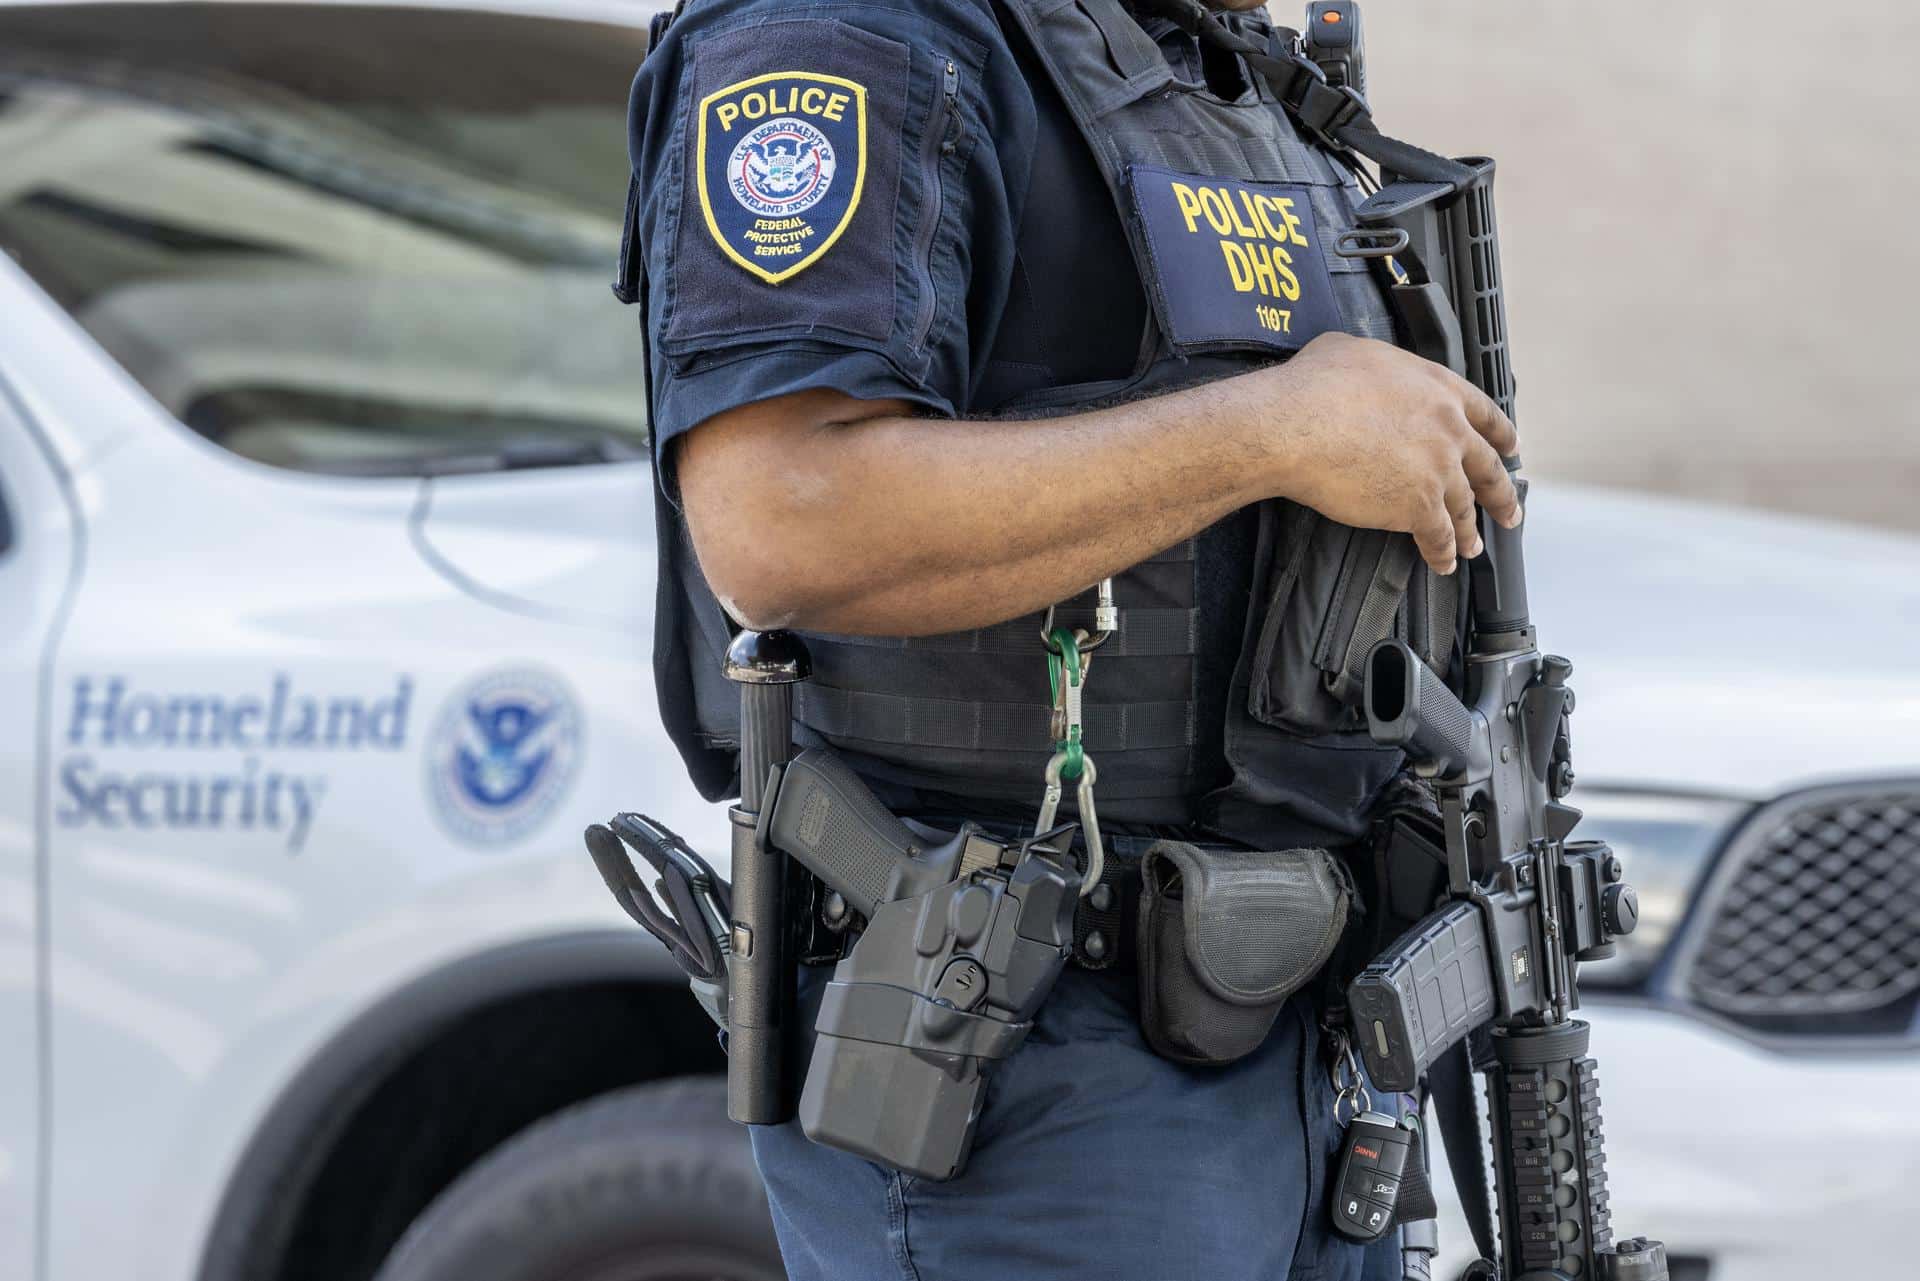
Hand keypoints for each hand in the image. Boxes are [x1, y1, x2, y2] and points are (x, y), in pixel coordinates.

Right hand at [1261, 332, 1522, 574]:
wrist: (1295, 427)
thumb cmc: (1314, 386)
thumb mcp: (1351, 350)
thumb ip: (1379, 363)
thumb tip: (1363, 367)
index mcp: (1439, 389)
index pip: (1486, 416)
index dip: (1501, 436)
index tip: (1511, 450)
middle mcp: (1449, 429)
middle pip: (1488, 468)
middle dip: (1501, 495)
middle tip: (1509, 511)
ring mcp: (1438, 470)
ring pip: (1464, 507)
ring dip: (1469, 531)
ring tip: (1471, 547)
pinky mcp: (1418, 506)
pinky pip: (1439, 536)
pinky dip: (1442, 553)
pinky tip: (1443, 563)